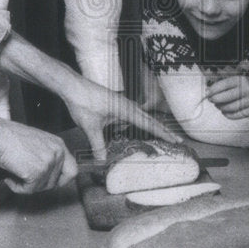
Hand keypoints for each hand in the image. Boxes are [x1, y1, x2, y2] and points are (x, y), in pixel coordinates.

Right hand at [0, 117, 78, 194]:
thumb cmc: (11, 138)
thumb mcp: (38, 143)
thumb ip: (47, 157)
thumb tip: (48, 175)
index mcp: (59, 145)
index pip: (72, 170)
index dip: (61, 180)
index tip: (50, 183)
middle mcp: (57, 153)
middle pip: (55, 183)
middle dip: (38, 184)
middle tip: (24, 178)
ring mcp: (48, 163)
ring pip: (41, 188)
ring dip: (25, 185)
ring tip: (14, 173)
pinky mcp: (37, 173)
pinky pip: (28, 190)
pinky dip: (17, 187)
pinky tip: (10, 176)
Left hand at [62, 77, 181, 158]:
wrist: (72, 86)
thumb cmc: (82, 102)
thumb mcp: (90, 127)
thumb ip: (98, 145)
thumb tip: (103, 162)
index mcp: (125, 110)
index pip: (148, 124)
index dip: (162, 133)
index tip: (175, 140)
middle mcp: (126, 105)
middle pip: (150, 119)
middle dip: (163, 130)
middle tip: (176, 139)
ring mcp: (121, 103)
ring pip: (142, 116)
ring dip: (152, 125)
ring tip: (162, 135)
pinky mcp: (115, 103)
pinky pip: (132, 114)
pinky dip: (140, 121)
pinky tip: (137, 127)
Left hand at [206, 76, 248, 118]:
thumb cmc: (242, 87)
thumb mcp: (235, 81)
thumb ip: (222, 85)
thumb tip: (207, 92)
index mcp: (241, 80)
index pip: (224, 85)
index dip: (214, 90)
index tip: (207, 93)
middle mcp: (247, 89)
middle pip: (226, 97)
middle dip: (216, 100)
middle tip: (211, 100)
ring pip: (230, 107)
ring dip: (221, 108)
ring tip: (219, 106)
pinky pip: (236, 115)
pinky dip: (227, 115)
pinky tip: (225, 112)